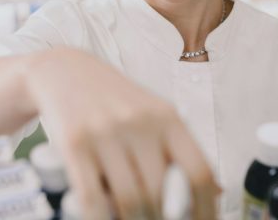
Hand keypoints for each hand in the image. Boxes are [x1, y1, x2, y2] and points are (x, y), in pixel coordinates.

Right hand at [24, 47, 219, 219]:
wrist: (64, 70)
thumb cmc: (112, 99)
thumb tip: (213, 193)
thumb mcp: (152, 115)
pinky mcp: (75, 144)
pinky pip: (92, 198)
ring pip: (130, 201)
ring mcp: (106, 133)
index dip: (204, 208)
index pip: (198, 172)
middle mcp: (140, 123)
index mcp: (167, 118)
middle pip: (162, 193)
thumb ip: (178, 151)